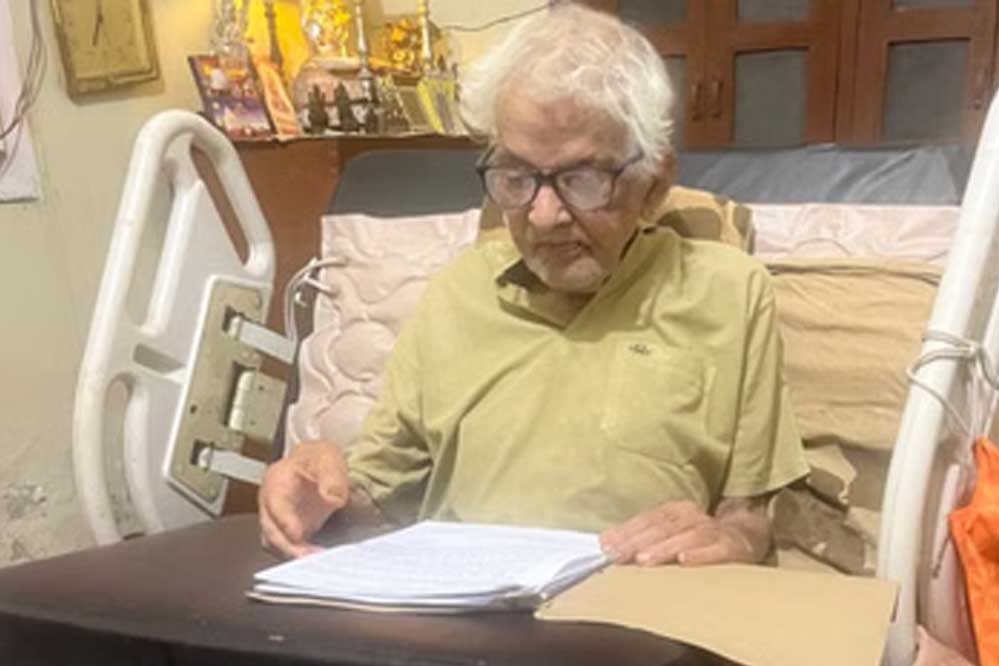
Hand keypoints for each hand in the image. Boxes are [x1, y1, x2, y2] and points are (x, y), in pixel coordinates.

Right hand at [258, 440, 349, 557]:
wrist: (318, 466)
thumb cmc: (317, 461)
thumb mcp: (327, 458)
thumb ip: (331, 476)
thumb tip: (333, 496)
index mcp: (275, 481)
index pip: (274, 503)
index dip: (284, 521)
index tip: (297, 534)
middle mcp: (271, 504)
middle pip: (271, 531)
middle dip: (289, 547)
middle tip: (311, 557)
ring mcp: (278, 521)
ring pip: (277, 544)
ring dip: (294, 555)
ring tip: (317, 561)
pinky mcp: (289, 534)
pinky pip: (290, 549)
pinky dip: (301, 556)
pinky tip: (319, 559)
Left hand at [599, 500, 759, 566]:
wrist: (746, 538)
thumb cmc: (697, 539)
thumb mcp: (668, 534)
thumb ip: (638, 537)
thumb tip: (603, 542)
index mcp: (675, 510)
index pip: (647, 519)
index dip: (625, 531)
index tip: (605, 546)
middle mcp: (693, 516)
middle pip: (663, 527)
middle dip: (638, 541)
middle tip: (618, 555)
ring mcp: (714, 530)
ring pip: (687, 536)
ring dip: (664, 548)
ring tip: (645, 560)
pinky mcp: (733, 546)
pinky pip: (717, 549)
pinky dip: (701, 554)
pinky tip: (685, 561)